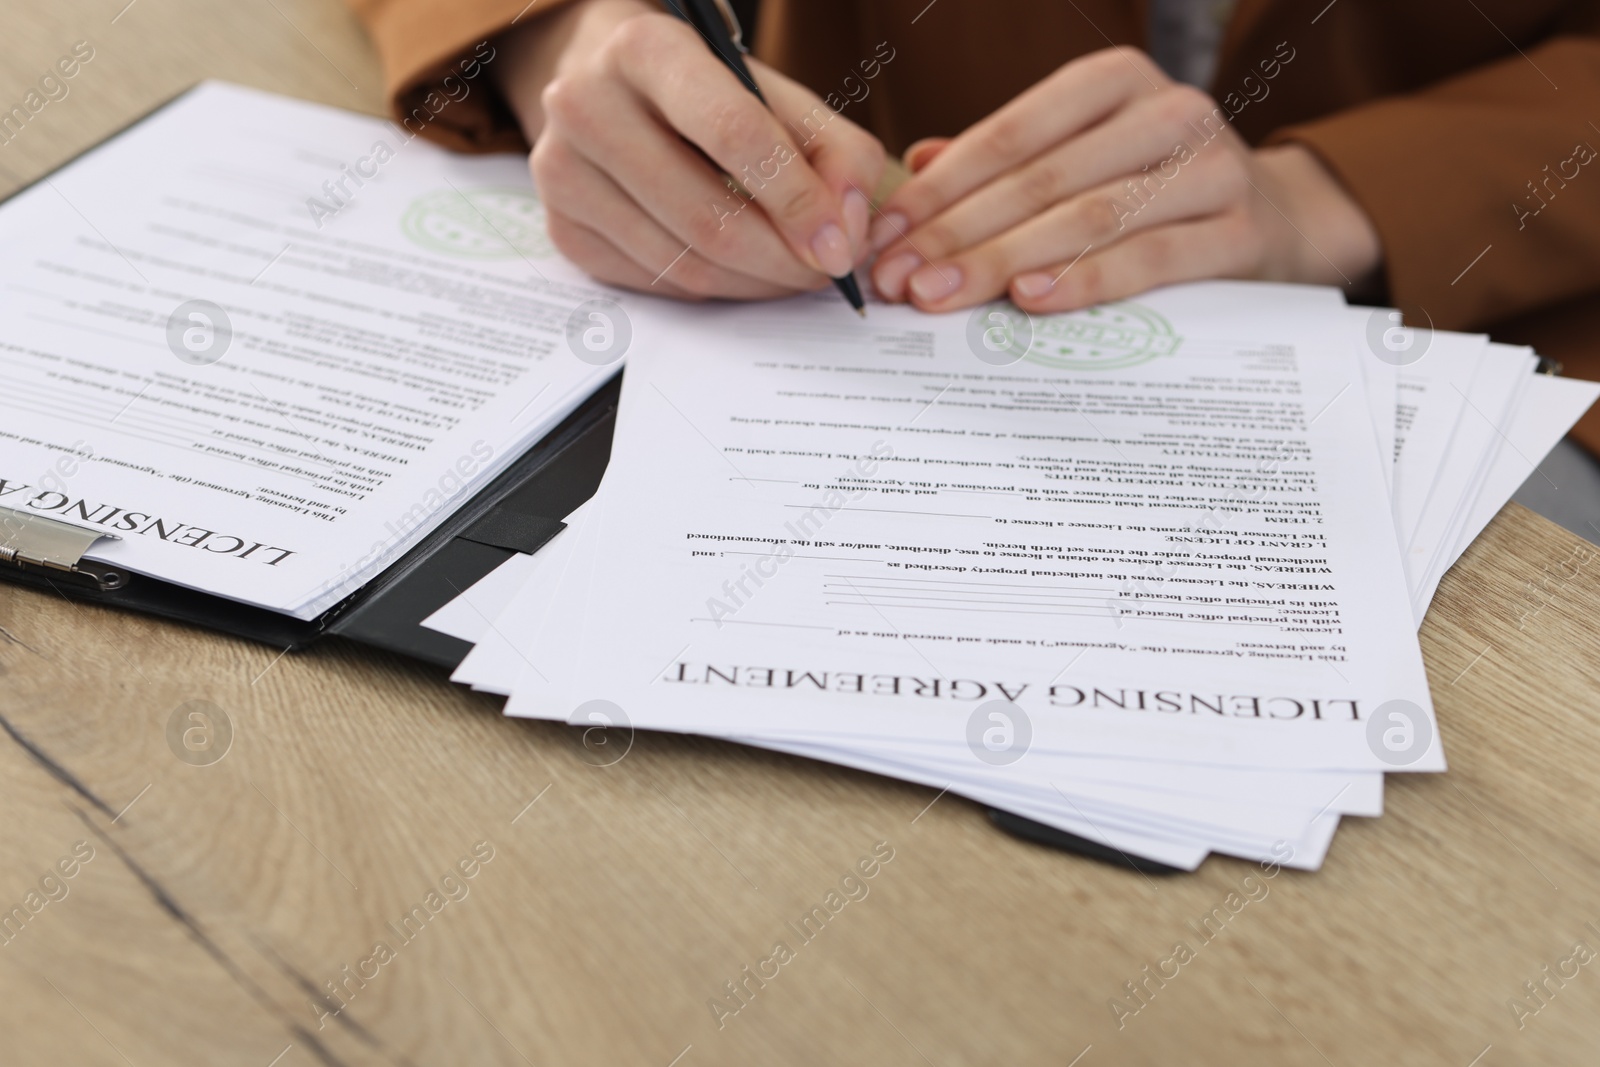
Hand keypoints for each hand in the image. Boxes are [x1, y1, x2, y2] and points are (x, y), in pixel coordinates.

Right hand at [496, 0, 884, 298]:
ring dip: (756, 283)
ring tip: (792, 270)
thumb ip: (834, 151)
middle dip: (784, 260)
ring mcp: (561, 172)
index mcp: (645, 48)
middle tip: (826, 272)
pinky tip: (740, 269)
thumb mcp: (775, 94)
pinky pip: (658, 284)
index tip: (838, 246)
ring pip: (684, 264)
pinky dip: (716, 288)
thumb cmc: (703, 90)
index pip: (733, 134)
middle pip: (708, 217)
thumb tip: (846, 231)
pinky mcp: (561, 228)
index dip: (798, 200)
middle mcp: (585, 104)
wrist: (605, 86)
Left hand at [867, 48, 1381, 313]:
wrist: (1278, 220)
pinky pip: (1148, 260)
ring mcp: (1211, 169)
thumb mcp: (1080, 158)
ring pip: (1086, 219)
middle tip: (898, 279)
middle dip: (956, 234)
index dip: (940, 189)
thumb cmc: (1151, 190)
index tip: (884, 234)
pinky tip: (1028, 300)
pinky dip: (1084, 282)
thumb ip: (1005, 162)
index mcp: (1115, 82)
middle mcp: (1168, 112)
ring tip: (940, 296)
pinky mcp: (1240, 231)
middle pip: (1039, 181)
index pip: (1009, 136)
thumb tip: (913, 165)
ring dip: (1001, 262)